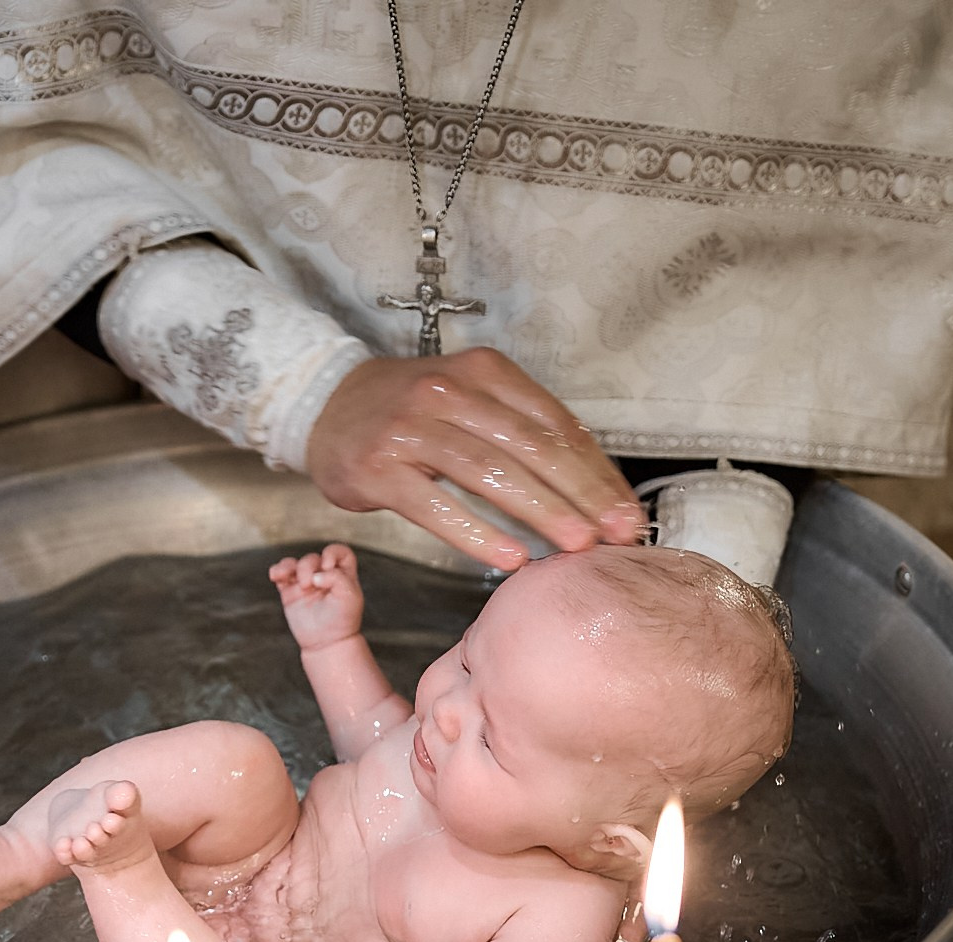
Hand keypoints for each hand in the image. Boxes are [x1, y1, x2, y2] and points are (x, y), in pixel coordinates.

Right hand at [269, 543, 363, 649]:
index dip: (332, 552)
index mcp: (342, 574)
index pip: (338, 552)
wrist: (327, 643)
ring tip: (291, 580)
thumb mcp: (349, 595)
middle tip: (310, 585)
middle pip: (314, 558)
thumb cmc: (342, 621)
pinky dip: (277, 571)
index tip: (328, 566)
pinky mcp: (290, 592)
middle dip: (308, 566)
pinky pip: (281, 574)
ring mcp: (306, 584)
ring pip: (295, 563)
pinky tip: (275, 576)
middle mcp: (324, 577)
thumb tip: (315, 575)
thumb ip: (336, 577)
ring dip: (290, 566)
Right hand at [303, 349, 644, 570]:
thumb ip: (524, 431)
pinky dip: (475, 533)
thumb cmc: (410, 413)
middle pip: (531, 447)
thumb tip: (593, 484)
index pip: (555, 424)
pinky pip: (435, 505)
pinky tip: (509, 557)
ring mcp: (411, 429)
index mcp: (484, 373)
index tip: (627, 513)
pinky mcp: (379, 468)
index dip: (596, 472)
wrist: (325, 406)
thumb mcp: (470, 400)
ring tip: (575, 547)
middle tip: (616, 535)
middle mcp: (449, 393)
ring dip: (540, 512)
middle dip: (581, 495)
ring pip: (489, 473)